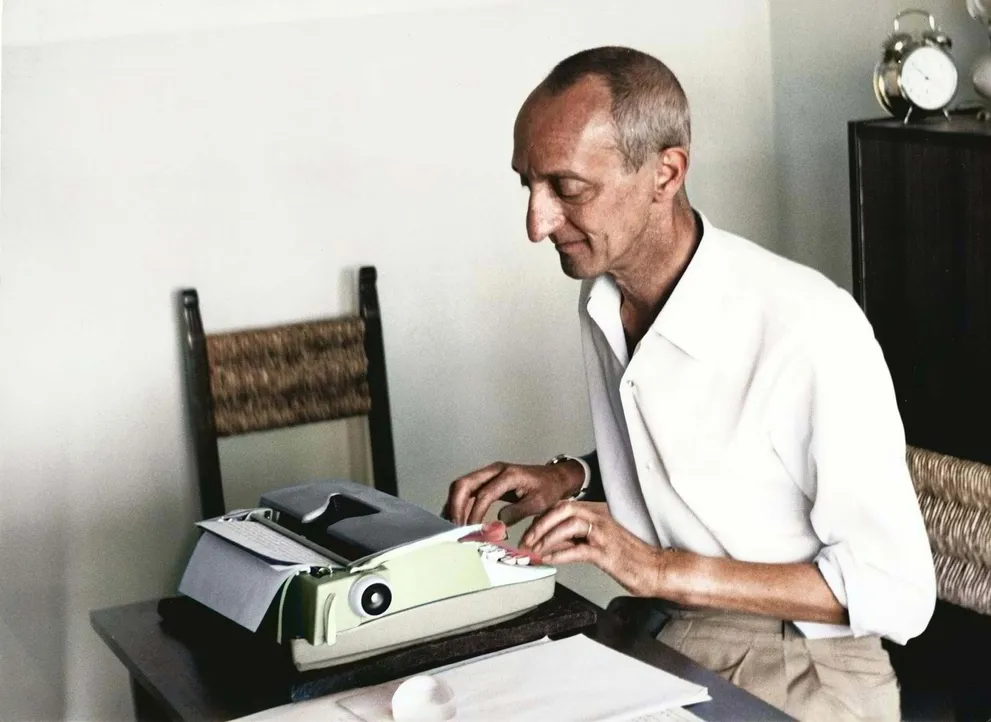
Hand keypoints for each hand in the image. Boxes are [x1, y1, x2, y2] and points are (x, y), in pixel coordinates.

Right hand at [443, 460, 584, 526]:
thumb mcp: (538, 503)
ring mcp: (488, 474)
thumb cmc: (548, 490)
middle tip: (455, 528)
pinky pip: (467, 490)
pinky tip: (457, 519)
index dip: (475, 514)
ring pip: (462, 486)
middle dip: (455, 507)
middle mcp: (494, 470)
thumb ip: (518, 512)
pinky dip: (459, 504)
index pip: (484, 494)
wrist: (554, 478)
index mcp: (508, 475)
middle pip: (464, 484)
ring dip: (454, 505)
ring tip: (453, 526)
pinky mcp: (487, 480)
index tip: (471, 531)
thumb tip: (497, 523)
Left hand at [519, 501, 666, 596]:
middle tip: (525, 540)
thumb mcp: (595, 544)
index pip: (563, 506)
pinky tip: (548, 560)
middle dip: (539, 524)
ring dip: (546, 538)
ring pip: (568, 525)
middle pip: (563, 509)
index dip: (542, 518)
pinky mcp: (607, 552)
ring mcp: (604, 534)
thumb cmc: (629, 558)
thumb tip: (547, 544)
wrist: (657, 569)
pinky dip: (559, 554)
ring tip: (533, 551)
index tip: (528, 532)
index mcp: (597, 512)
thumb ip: (573, 540)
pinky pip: (578, 549)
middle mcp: (600, 517)